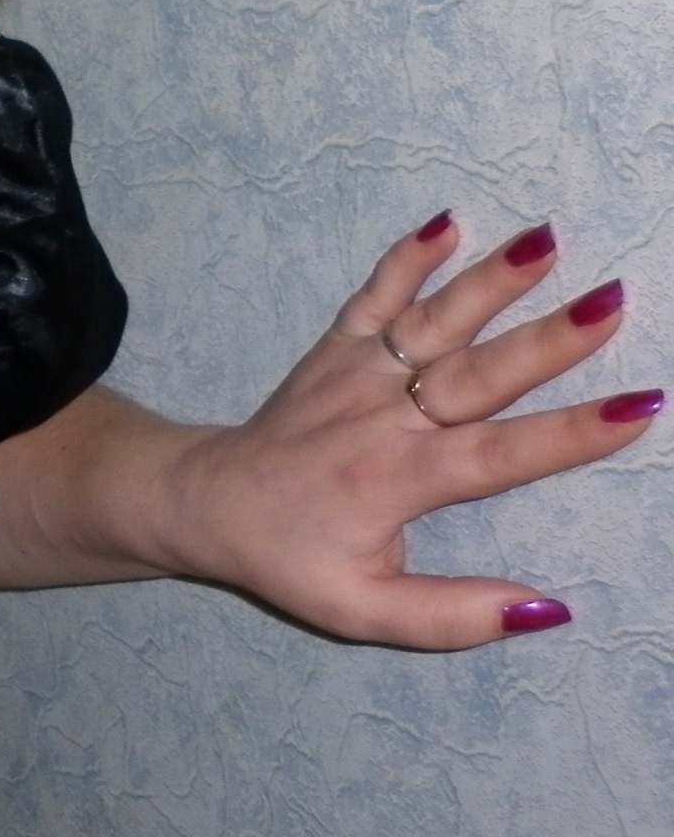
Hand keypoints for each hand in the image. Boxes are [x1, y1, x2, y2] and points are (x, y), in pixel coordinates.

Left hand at [165, 214, 658, 648]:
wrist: (206, 501)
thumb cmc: (291, 558)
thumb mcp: (360, 610)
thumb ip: (450, 616)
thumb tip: (546, 609)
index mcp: (396, 480)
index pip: (496, 455)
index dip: (568, 435)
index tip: (639, 406)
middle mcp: (381, 416)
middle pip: (477, 373)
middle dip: (549, 339)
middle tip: (613, 300)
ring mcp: (356, 372)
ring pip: (431, 321)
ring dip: (489, 280)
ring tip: (547, 240)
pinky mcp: (334, 347)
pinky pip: (373, 296)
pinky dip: (407, 257)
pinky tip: (447, 220)